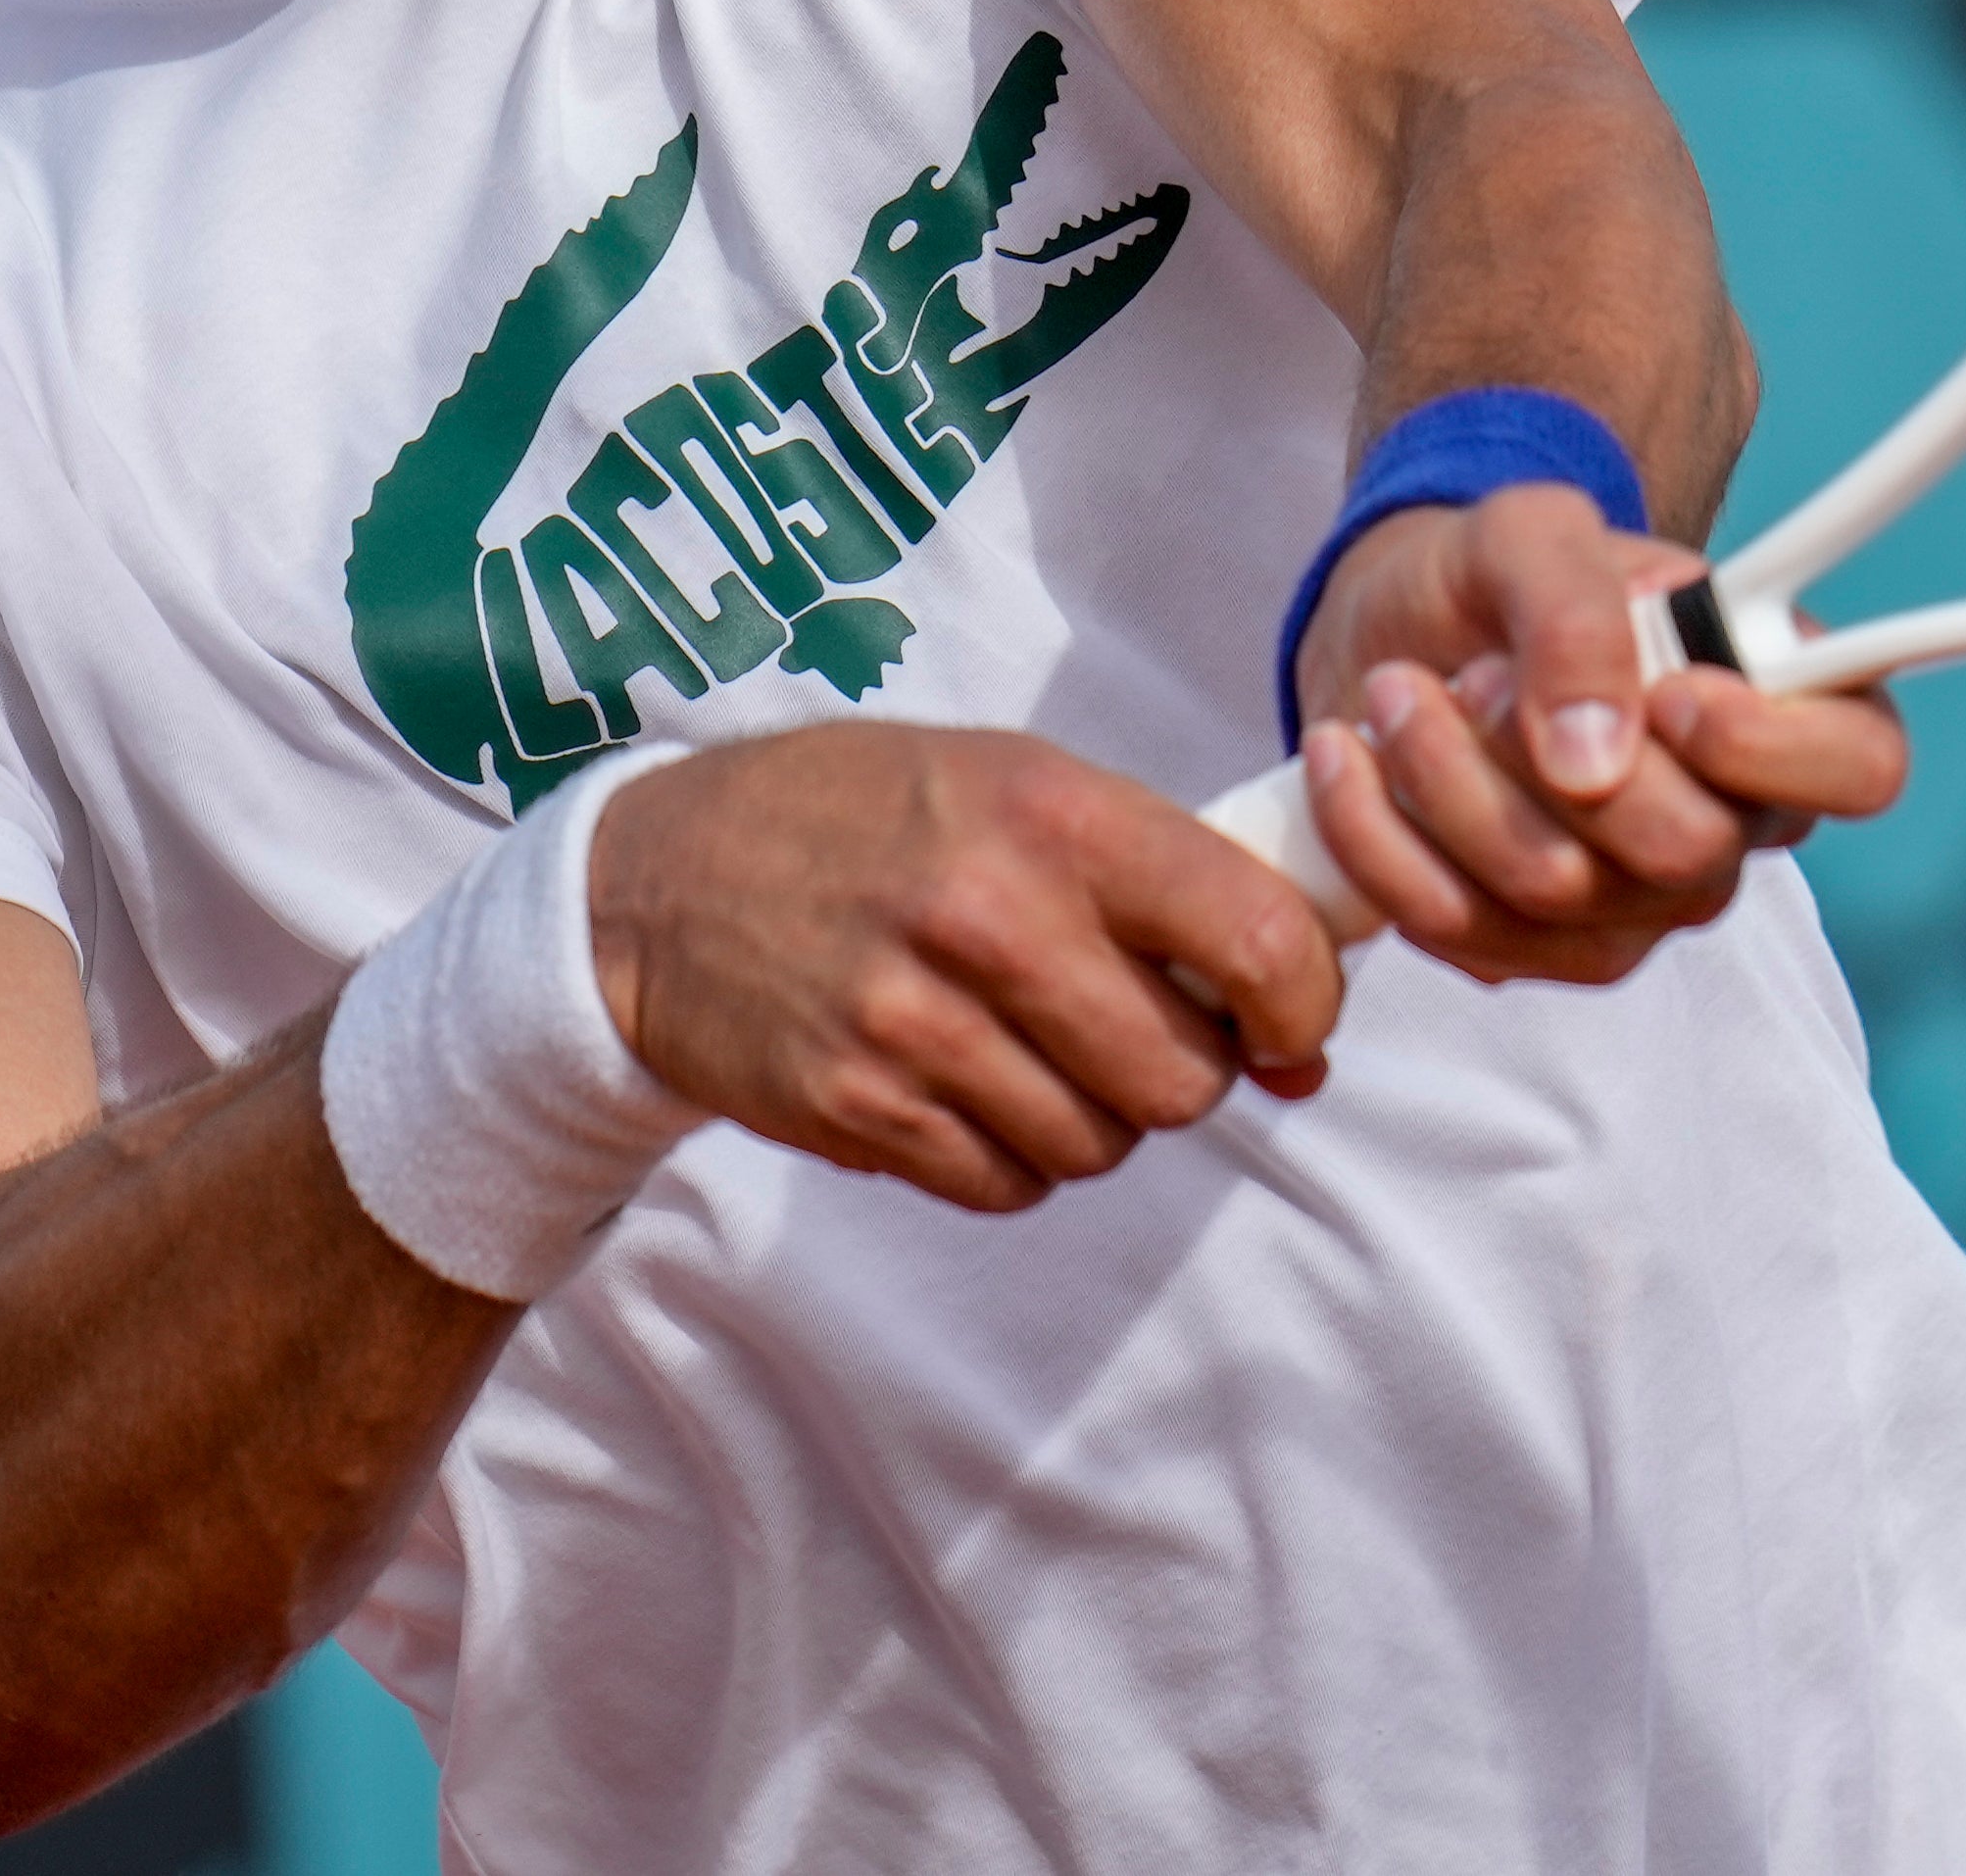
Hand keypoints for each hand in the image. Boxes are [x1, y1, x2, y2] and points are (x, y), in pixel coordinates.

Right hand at [590, 722, 1345, 1213]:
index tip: (1289, 1022)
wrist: (662, 878)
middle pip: (1185, 1078)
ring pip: (1099, 1145)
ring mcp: (917, 1023)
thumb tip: (1301, 1028)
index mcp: (1056, 815)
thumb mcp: (1018, 783)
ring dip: (1093, 1117)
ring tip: (1032, 1048)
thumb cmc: (875, 820)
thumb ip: (1162, 880)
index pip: (1257, 941)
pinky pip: (1005, 1182)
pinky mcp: (859, 1108)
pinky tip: (964, 1084)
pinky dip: (1009, 1155)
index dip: (1303, 1004)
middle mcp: (993, 917)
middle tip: (1138, 1032)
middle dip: (1188, 1073)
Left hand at [1291, 484, 1910, 986]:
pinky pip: (1463, 932)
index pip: (1862, 765)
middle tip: (1472, 673)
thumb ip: (1578, 616)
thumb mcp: (1530, 534)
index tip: (1670, 694)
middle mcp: (1733, 819)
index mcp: (1781, 699)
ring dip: (1443, 784)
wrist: (1400, 629)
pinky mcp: (1539, 950)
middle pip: (1685, 853)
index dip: (1775, 750)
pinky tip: (1352, 764)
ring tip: (1398, 694)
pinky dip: (1381, 840)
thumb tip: (1595, 760)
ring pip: (1555, 894)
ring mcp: (1640, 903)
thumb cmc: (1497, 575)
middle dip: (1543, 758)